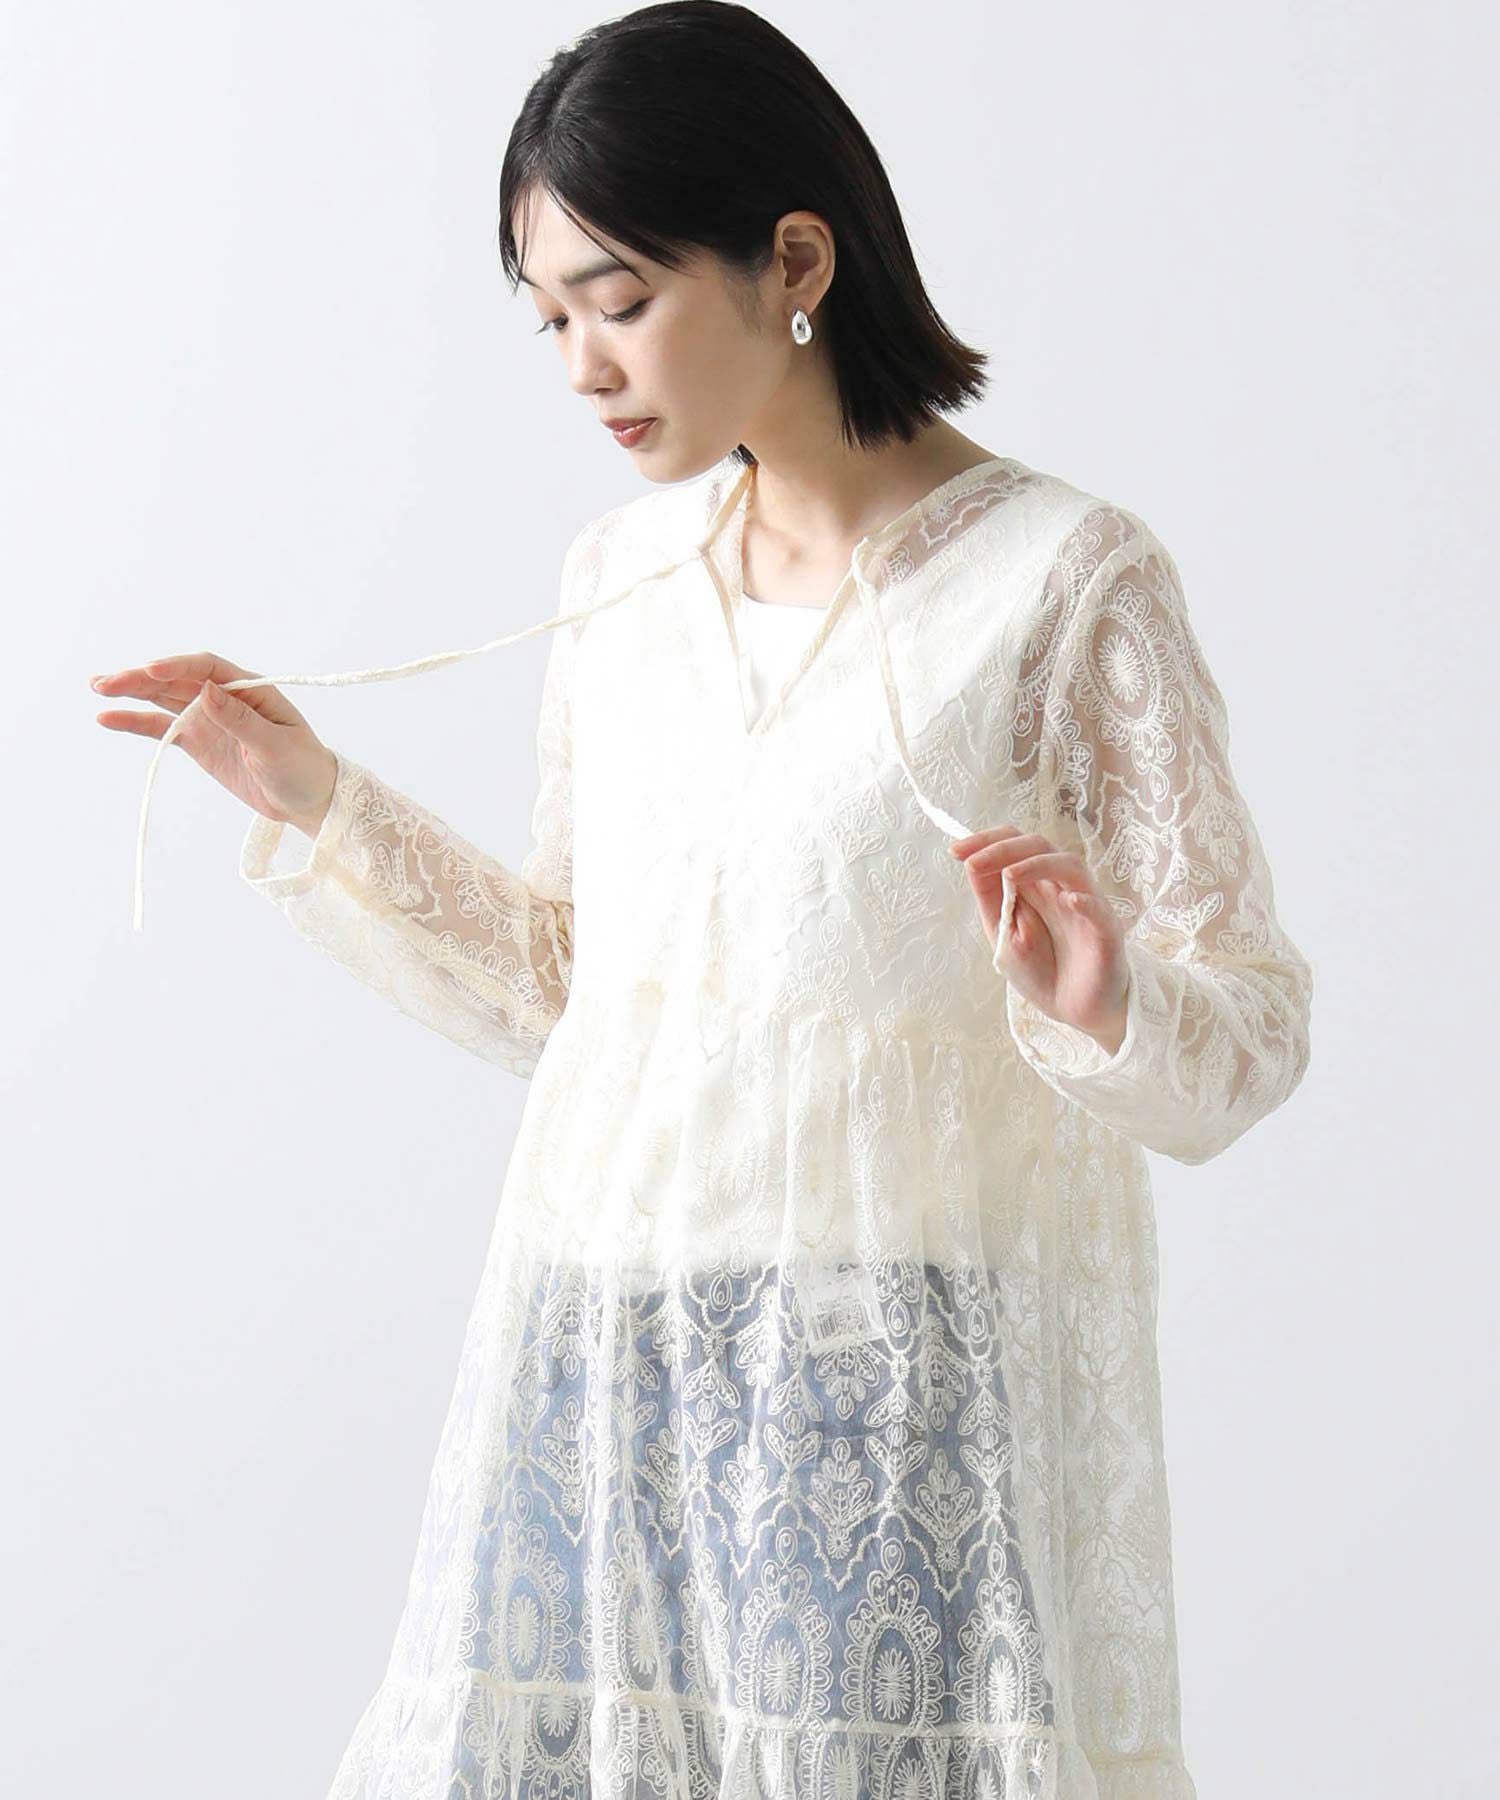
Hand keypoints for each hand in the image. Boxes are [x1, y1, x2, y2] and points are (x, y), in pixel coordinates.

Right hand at [89, 651, 337, 834]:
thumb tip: (208, 690)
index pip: (207, 668)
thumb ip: (241, 720)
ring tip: (98, 687)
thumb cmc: (302, 767)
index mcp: (249, 689)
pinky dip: (137, 722)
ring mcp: (208, 718)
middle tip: (107, 682)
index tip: (151, 671)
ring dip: (132, 692)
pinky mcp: (198, 741)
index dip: (177, 667)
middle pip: (177, 680)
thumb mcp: (276, 746)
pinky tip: (109, 718)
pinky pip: (163, 727)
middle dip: (142, 678)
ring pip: (164, 698)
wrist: (307, 799)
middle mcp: (224, 697)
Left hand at [950, 826, 1129, 1054]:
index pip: (1014, 845)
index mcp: (1034, 885)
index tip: (956, 850)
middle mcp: (1059, 886)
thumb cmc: (1041, 970)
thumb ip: (993, 902)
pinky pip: (1099, 909)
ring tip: (1011, 874)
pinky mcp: (1106, 931)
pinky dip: (1086, 903)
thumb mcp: (1004, 935)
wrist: (1073, 1011)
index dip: (986, 841)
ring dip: (1038, 864)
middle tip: (974, 861)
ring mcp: (1085, 905)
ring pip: (1070, 865)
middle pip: (1039, 846)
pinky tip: (1070, 902)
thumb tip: (973, 864)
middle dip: (1003, 848)